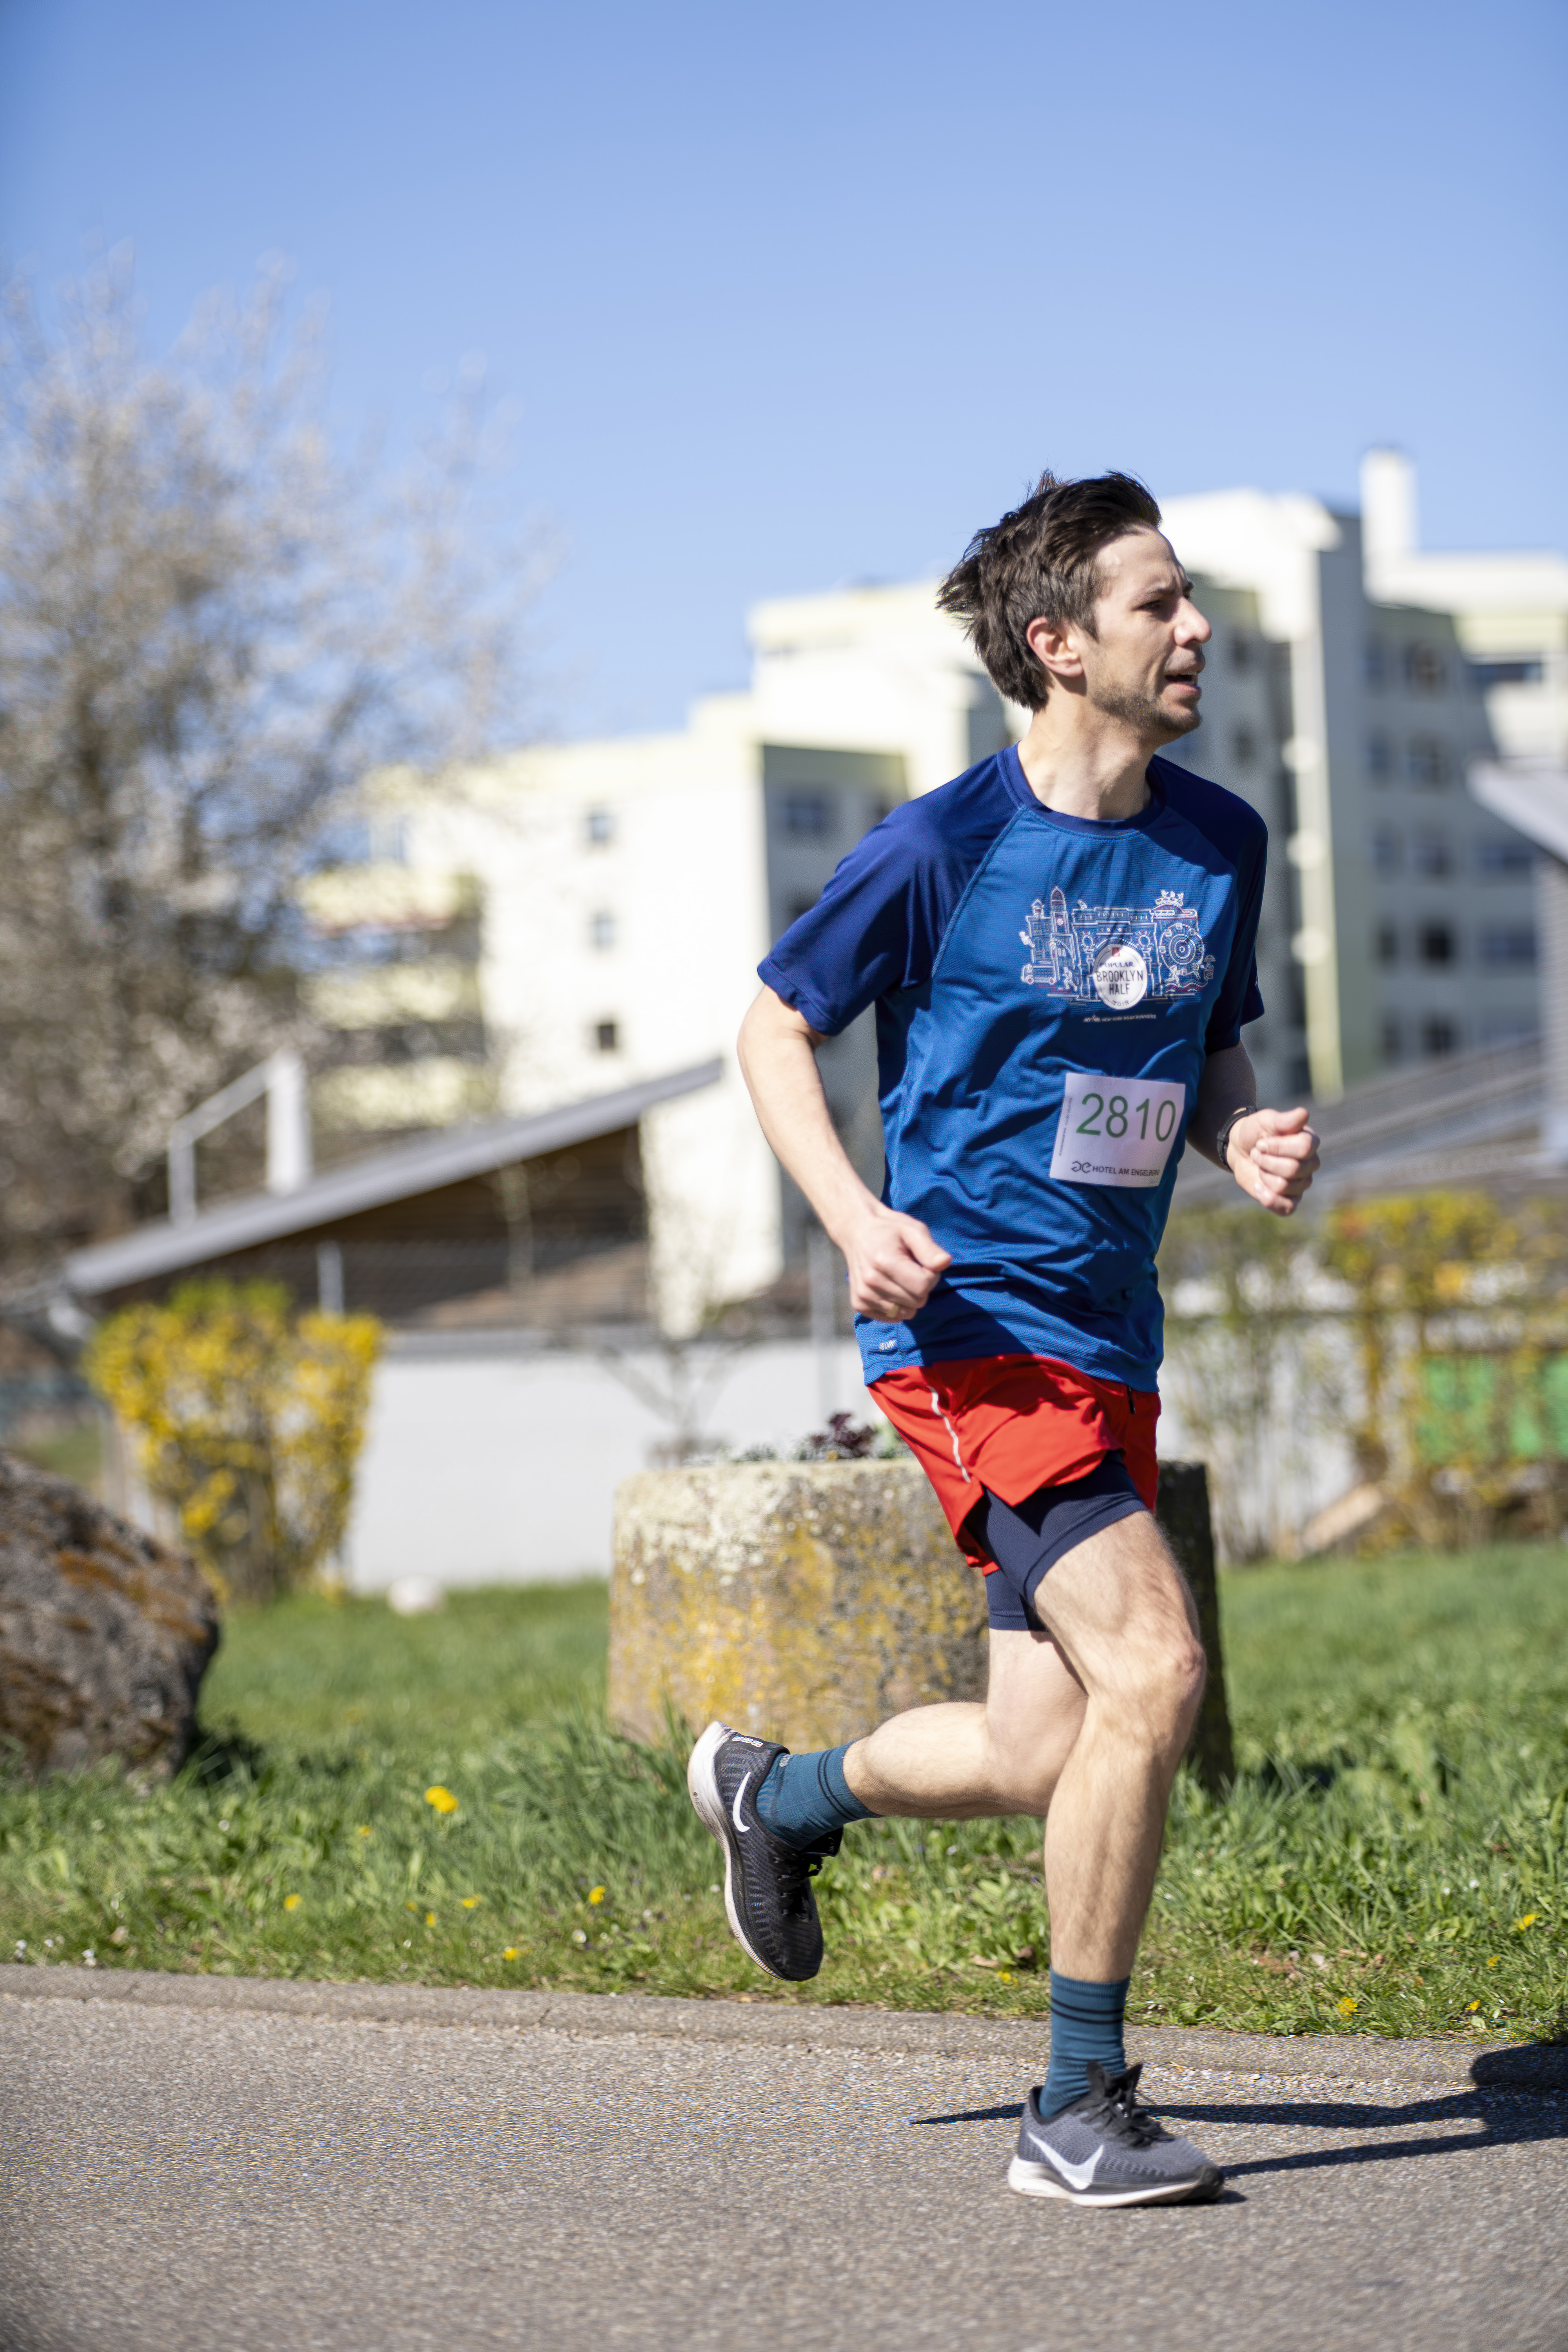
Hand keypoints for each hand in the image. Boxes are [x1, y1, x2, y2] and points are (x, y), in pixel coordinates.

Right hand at [838, 1201, 951, 1319]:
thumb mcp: (913, 1230)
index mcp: (885, 1261)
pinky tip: (890, 1288)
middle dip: (921, 1287)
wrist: (856, 1231)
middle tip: (911, 1269)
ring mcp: (863, 1295)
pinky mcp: (858, 1304)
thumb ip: (930, 1248)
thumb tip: (944, 1263)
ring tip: (899, 1277)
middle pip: (916, 1302)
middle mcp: (871, 1281)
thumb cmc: (889, 1229)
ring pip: (905, 1312)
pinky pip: (890, 1317)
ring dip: (909, 1298)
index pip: (923, 1286)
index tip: (923, 1264)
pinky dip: (896, 1306)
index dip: (931, 1276)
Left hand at [1226, 1105, 1319, 1216]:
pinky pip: (1287, 1208)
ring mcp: (1302, 1183)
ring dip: (1263, 1175)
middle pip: (1293, 1169)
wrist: (1241, 1148)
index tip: (1261, 1142)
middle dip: (1266, 1161)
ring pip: (1284, 1187)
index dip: (1277, 1147)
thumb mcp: (1266, 1120)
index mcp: (1310, 1142)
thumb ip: (1285, 1120)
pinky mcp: (1290, 1199)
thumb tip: (1304, 1114)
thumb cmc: (1256, 1131)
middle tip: (1257, 1153)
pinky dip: (1268, 1199)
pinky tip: (1258, 1186)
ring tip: (1260, 1165)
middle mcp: (1310, 1163)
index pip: (1303, 1148)